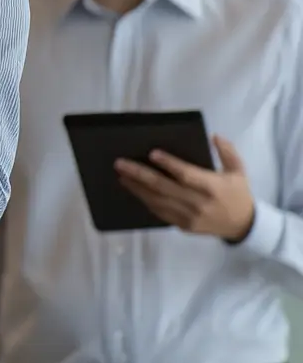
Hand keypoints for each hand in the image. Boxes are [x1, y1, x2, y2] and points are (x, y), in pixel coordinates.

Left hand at [115, 135, 255, 241]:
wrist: (242, 226)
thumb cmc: (238, 194)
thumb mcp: (239, 171)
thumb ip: (227, 152)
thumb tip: (214, 136)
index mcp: (213, 187)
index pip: (187, 175)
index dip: (169, 164)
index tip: (152, 154)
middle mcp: (199, 203)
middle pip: (164, 188)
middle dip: (140, 175)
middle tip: (120, 163)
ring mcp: (189, 216)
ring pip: (157, 201)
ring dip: (136, 188)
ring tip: (121, 175)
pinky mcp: (183, 225)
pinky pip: (160, 212)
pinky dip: (145, 200)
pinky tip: (134, 190)